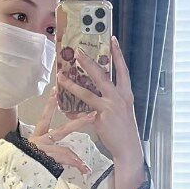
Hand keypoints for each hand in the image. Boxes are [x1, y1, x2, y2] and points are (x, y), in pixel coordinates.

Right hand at [28, 89, 95, 174]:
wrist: (9, 175)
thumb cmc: (20, 164)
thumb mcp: (29, 153)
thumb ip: (43, 150)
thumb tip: (57, 152)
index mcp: (36, 137)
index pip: (44, 118)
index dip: (50, 105)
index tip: (56, 91)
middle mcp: (39, 142)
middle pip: (61, 130)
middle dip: (78, 123)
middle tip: (92, 115)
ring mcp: (42, 152)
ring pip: (64, 150)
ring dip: (76, 157)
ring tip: (86, 166)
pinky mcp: (46, 162)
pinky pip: (64, 163)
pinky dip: (75, 166)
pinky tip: (84, 170)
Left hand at [57, 36, 143, 166]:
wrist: (128, 148)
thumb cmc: (124, 130)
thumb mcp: (120, 111)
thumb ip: (108, 101)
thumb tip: (91, 97)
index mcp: (126, 94)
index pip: (122, 70)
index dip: (118, 55)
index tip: (112, 40)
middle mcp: (119, 98)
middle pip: (102, 76)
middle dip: (89, 63)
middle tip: (78, 53)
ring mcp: (110, 107)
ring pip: (87, 93)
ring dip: (72, 85)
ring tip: (61, 77)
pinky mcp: (101, 118)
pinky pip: (83, 112)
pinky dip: (72, 110)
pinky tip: (64, 108)